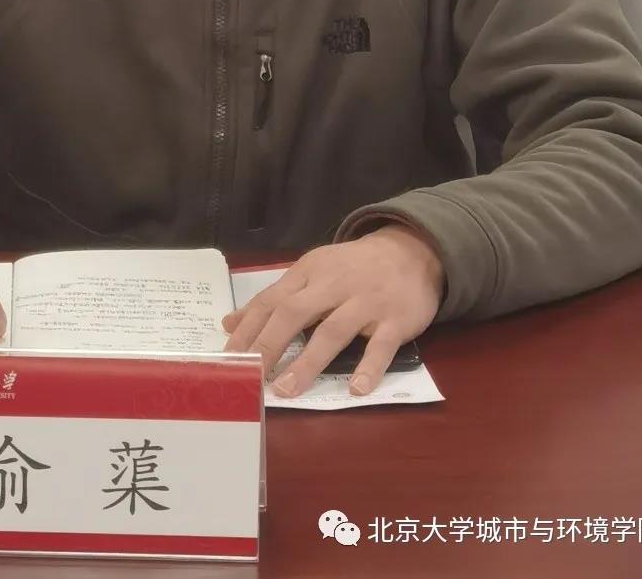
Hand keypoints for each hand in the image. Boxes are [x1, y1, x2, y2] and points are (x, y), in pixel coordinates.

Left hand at [222, 226, 443, 396]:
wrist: (412, 250)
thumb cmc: (354, 267)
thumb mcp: (313, 272)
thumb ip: (275, 298)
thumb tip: (231, 323)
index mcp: (310, 271)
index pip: (272, 300)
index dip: (249, 328)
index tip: (229, 357)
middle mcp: (334, 284)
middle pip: (295, 313)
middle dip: (270, 344)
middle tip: (251, 375)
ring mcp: (366, 302)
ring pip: (333, 331)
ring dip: (308, 362)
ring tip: (286, 391)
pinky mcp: (396, 320)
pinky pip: (381, 346)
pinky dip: (368, 368)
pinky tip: (356, 390)